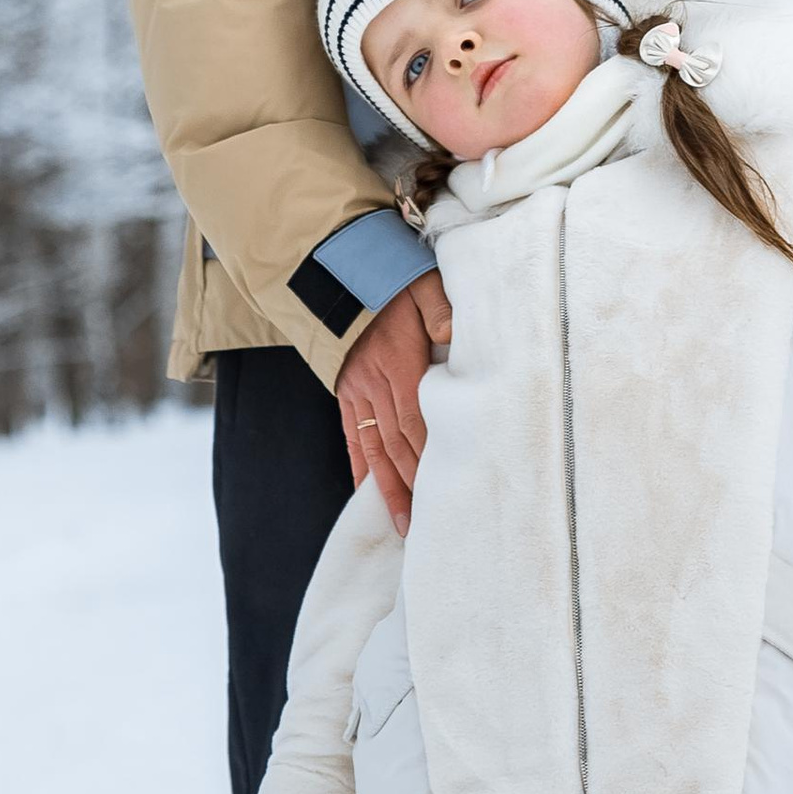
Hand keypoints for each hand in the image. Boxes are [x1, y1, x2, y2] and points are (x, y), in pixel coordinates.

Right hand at [335, 271, 451, 531]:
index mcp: (397, 361)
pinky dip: (361, 468)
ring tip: (402, 523)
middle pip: (395, 442)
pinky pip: (352, 437)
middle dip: (411, 484)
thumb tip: (453, 335)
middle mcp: (373, 383)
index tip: (442, 487)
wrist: (338, 270)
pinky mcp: (344, 392)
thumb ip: (439, 309)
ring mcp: (355, 390)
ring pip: (373, 448)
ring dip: (388, 487)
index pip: (414, 418)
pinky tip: (370, 494)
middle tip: (425, 523)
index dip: (427, 454)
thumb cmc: (389, 278)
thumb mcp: (421, 284)